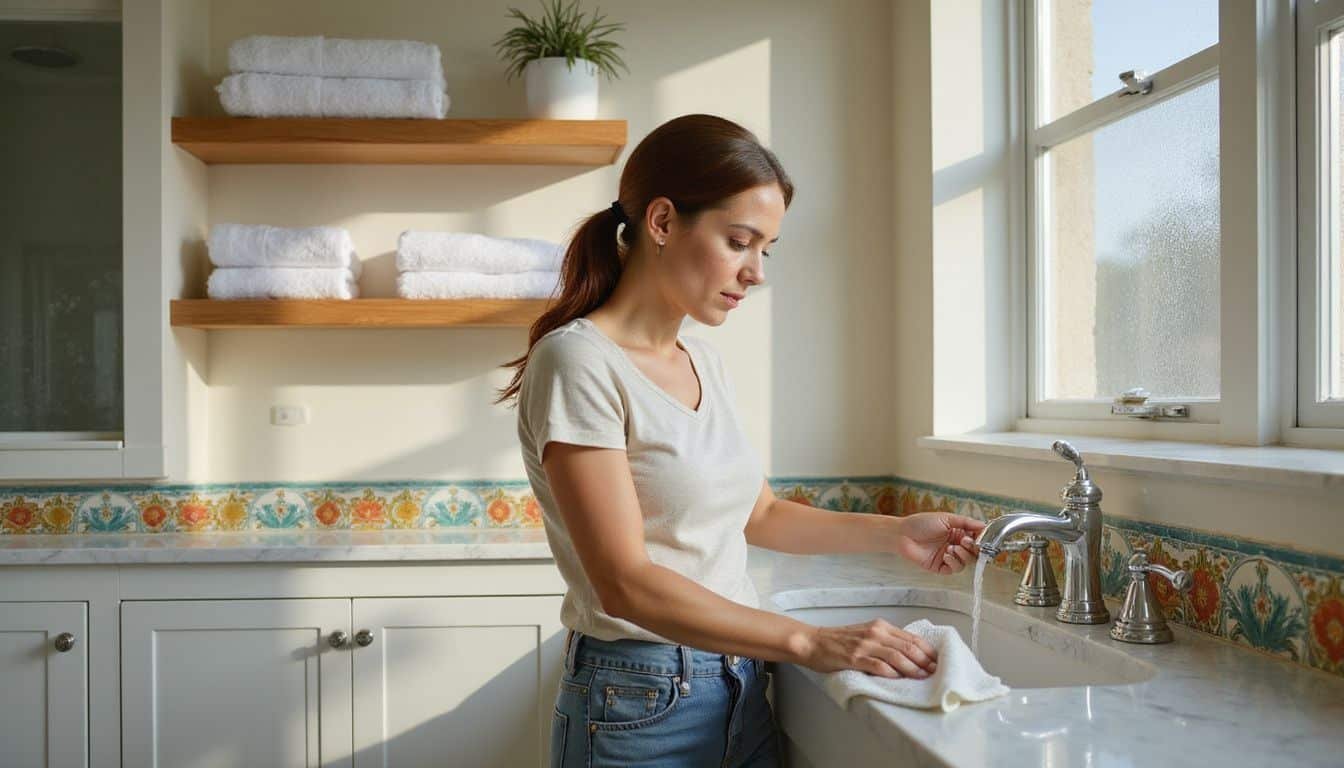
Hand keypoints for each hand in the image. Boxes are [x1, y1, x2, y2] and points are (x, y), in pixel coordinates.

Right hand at [801, 620, 938, 677]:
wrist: (813, 642)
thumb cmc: (839, 641)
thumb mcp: (865, 634)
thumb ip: (884, 641)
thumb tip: (908, 655)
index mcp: (880, 626)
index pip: (911, 638)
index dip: (927, 650)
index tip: (937, 662)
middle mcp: (875, 632)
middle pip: (908, 646)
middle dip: (925, 661)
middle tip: (935, 672)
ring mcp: (865, 645)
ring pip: (897, 656)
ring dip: (913, 668)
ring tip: (923, 677)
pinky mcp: (855, 658)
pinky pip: (878, 666)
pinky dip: (891, 673)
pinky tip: (899, 679)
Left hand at [892, 512, 984, 573]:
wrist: (902, 534)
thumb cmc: (921, 523)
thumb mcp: (946, 518)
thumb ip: (966, 522)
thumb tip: (983, 525)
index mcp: (958, 533)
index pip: (976, 539)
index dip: (981, 540)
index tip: (981, 537)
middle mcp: (955, 546)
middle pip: (974, 553)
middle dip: (973, 548)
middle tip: (966, 542)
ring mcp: (948, 557)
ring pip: (966, 562)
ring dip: (963, 555)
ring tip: (952, 547)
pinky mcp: (940, 567)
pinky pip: (954, 569)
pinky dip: (954, 563)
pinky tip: (946, 554)